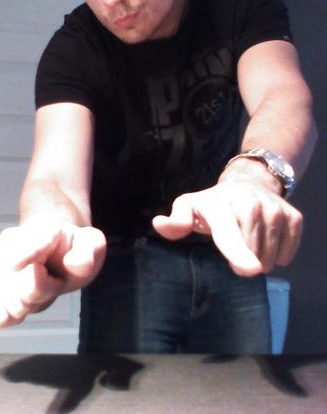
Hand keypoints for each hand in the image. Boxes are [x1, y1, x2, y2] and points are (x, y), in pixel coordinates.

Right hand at [0, 217, 105, 327]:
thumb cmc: (73, 248)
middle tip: (54, 279)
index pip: (32, 243)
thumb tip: (74, 263)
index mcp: (42, 228)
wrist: (53, 249)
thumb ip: (89, 250)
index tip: (36, 267)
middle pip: (25, 287)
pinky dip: (14, 318)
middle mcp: (10, 240)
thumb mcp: (92, 244)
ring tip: (40, 287)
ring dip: (32, 304)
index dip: (34, 260)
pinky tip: (23, 304)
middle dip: (46, 291)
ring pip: (13, 304)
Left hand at [152, 181, 302, 276]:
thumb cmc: (214, 203)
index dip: (238, 252)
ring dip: (259, 259)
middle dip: (242, 259)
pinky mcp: (294, 217)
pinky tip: (266, 239)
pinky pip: (287, 253)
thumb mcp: (190, 208)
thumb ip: (176, 221)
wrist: (248, 183)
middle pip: (251, 255)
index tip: (249, 269)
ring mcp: (276, 209)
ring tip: (248, 240)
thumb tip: (159, 224)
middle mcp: (251, 204)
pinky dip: (277, 254)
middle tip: (234, 240)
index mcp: (221, 205)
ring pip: (269, 258)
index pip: (229, 233)